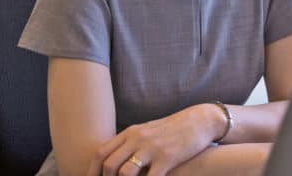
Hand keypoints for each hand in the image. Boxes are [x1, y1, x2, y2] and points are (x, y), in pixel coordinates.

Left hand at [86, 104, 222, 175]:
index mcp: (130, 132)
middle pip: (109, 164)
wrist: (199, 121)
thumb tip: (115, 159)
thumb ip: (131, 143)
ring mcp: (151, 149)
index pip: (101, 153)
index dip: (92, 171)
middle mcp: (137, 139)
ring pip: (124, 173)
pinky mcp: (167, 158)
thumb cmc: (173, 129)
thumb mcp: (147, 131)